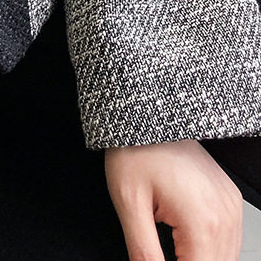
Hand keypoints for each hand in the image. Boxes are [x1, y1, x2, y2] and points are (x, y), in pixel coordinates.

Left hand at [104, 139, 243, 259]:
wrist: (144, 113)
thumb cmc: (135, 149)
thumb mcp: (129, 204)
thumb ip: (144, 252)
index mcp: (203, 220)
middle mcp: (225, 215)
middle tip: (158, 253)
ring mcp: (231, 205)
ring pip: (225, 258)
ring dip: (198, 259)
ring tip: (170, 249)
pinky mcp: (228, 198)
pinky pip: (227, 240)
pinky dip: (208, 249)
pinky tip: (184, 244)